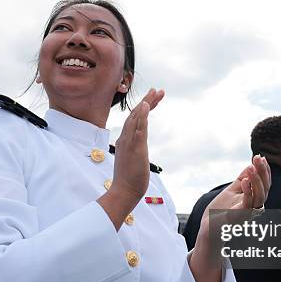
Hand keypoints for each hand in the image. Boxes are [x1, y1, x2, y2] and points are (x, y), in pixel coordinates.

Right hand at [97, 88, 164, 229]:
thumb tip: (138, 149)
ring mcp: (129, 142)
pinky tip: (147, 106)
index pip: (134, 120)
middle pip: (135, 114)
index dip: (143, 108)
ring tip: (155, 93)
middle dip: (146, 101)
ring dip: (146, 103)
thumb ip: (135, 150)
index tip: (152, 100)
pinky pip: (138, 128)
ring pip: (136, 118)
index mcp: (125, 140)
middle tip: (157, 90)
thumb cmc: (128, 179)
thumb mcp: (132, 160)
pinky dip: (142, 116)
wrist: (123, 191)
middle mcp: (125, 138)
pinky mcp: (135, 148)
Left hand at [208, 155, 270, 211]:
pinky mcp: (240, 216)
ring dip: (256, 180)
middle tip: (258, 158)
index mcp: (255, 199)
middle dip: (262, 172)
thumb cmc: (221, 209)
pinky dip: (248, 192)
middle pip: (265, 188)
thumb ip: (242, 179)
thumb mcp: (232, 190)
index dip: (264, 170)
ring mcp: (249, 212)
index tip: (260, 157)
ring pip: (260, 196)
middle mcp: (255, 206)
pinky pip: (248, 204)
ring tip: (251, 167)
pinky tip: (244, 181)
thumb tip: (251, 165)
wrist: (208, 225)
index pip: (265, 183)